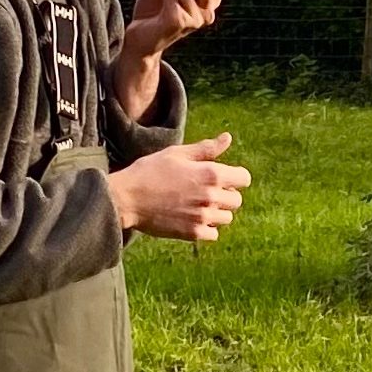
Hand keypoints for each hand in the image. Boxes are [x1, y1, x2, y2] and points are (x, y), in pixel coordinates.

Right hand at [110, 133, 250, 245]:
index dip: (235, 177)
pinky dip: (206, 228)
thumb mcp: (178, 154)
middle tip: (204, 192)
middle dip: (225, 195)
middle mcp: (211, 196)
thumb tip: (227, 138)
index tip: (222, 178)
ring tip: (195, 205)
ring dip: (216, 212)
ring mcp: (203, 216)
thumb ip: (206, 149)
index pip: (244, 178)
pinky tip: (190, 218)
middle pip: (236, 200)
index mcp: (211, 173)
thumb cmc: (150, 171)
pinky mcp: (193, 233)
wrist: (127, 198)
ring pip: (226, 218)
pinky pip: (213, 234)